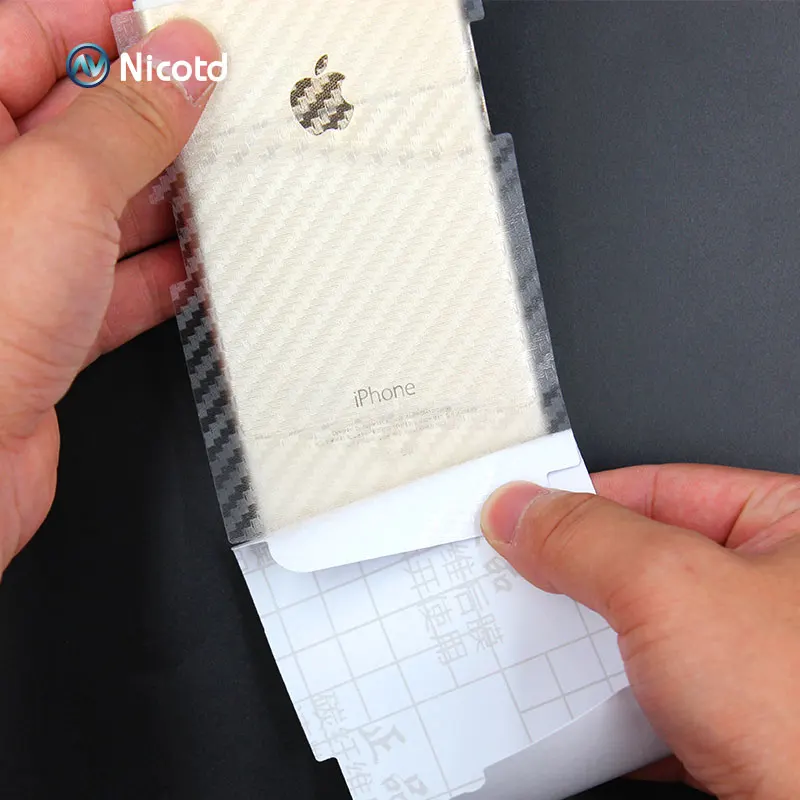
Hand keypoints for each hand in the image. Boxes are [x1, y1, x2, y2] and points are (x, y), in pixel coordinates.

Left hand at [0, 2, 218, 574]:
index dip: (115, 31)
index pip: (35, 35)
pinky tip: (193, 271)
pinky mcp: (45, 324)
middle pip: (80, 125)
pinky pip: (113, 283)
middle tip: (222, 123)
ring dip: (166, 207)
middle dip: (155, 127)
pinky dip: (158, 277)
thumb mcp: (60, 189)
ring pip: (105, 209)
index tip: (186, 44)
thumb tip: (182, 59)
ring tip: (224, 194)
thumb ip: (127, 118)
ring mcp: (14, 260)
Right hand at [481, 465, 799, 798]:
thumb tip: (520, 511)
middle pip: (643, 561)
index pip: (658, 487)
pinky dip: (614, 710)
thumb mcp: (672, 589)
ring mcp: (762, 661)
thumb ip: (585, 538)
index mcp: (793, 525)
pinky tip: (593, 720)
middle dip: (579, 583)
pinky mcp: (744, 726)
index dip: (580, 503)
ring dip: (592, 653)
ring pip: (645, 634)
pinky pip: (657, 697)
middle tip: (527, 587)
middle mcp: (780, 589)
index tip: (521, 520)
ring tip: (558, 657)